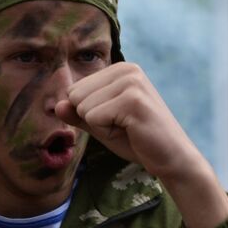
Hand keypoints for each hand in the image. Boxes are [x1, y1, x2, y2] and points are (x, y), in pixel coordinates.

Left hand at [56, 63, 201, 181]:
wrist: (170, 158)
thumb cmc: (136, 140)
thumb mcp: (101, 125)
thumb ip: (78, 113)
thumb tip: (57, 105)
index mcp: (119, 70)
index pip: (75, 90)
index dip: (90, 114)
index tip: (117, 120)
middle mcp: (127, 69)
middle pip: (76, 96)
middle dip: (93, 119)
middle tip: (122, 126)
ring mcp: (131, 82)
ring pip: (83, 107)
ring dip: (102, 126)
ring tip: (128, 128)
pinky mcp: (133, 100)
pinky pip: (94, 118)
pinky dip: (108, 131)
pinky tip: (131, 131)